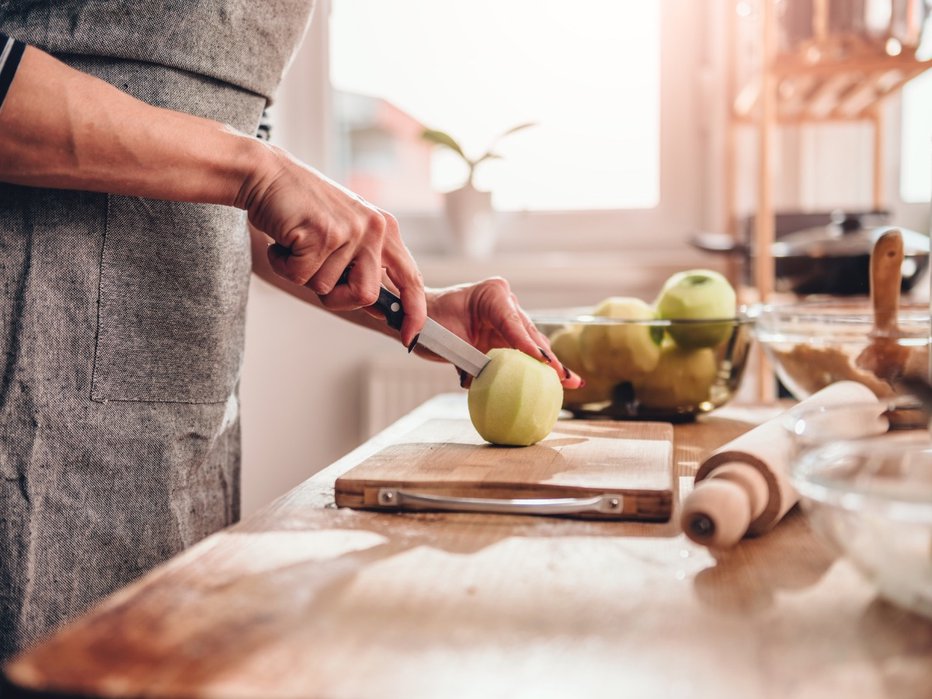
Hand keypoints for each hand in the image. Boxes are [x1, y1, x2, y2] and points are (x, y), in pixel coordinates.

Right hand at [236, 146, 425, 345]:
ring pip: (325, 288)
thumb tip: (377, 306)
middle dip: (336, 298)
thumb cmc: (302, 209)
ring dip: (301, 274)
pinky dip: (283, 265)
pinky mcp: (322, 234)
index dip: (414, 311)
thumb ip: (363, 263)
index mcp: (385, 229)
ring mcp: (349, 231)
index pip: (410, 277)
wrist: (267, 175)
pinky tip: (283, 241)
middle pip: (366, 295)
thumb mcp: (346, 232)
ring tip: (296, 244)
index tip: (411, 336)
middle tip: (313, 274)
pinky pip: (301, 276)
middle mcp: (374, 228)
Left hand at [420, 278, 582, 388]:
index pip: (514, 323)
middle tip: (564, 377)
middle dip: (547, 358)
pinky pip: (523, 351)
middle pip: (530, 335)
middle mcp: (505, 302)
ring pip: (532, 343)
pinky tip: (558, 381)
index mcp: (492, 294)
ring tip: (570, 383)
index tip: (543, 363)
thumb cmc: (429, 322)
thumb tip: (487, 381)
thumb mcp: (448, 339)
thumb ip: (470, 357)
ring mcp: (508, 317)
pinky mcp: (506, 333)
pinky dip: (537, 366)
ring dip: (549, 364)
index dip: (529, 346)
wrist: (421, 318)